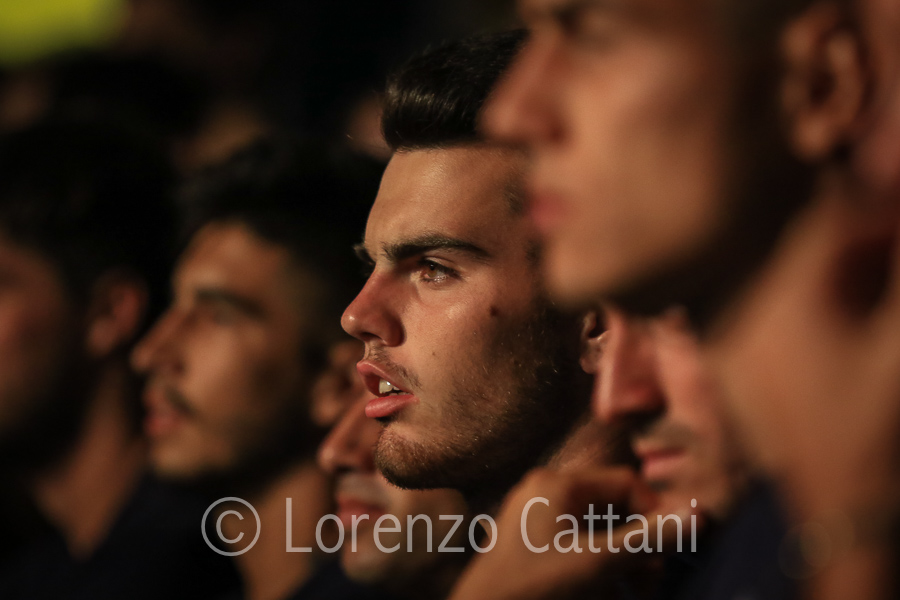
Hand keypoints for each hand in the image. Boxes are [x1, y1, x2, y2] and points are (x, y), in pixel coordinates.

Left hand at [448, 466, 697, 599]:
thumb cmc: (536, 588)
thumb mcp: (599, 563)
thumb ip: (649, 538)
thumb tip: (700, 514)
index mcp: (558, 484)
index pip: (626, 482)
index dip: (654, 516)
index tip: (667, 556)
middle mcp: (545, 494)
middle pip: (613, 510)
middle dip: (638, 548)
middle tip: (650, 585)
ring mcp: (534, 522)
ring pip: (597, 536)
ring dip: (622, 567)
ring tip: (633, 596)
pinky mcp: (529, 550)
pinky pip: (576, 552)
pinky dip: (597, 576)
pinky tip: (608, 598)